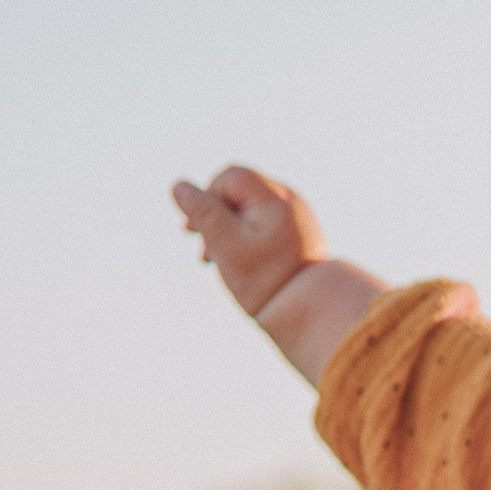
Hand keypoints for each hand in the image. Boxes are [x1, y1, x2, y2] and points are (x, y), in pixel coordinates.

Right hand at [173, 164, 387, 385]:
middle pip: (240, 193)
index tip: (196, 229)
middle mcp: (291, 201)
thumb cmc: (264, 280)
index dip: (207, 197)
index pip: (230, 176)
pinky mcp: (300, 237)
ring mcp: (298, 218)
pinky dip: (248, 239)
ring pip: (251, 211)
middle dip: (216, 216)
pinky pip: (266, 227)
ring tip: (216, 261)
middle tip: (202, 250)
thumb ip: (202, 213)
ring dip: (228, 230)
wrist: (312, 313)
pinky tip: (239, 265)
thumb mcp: (225, 244)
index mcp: (274, 197)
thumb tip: (178, 186)